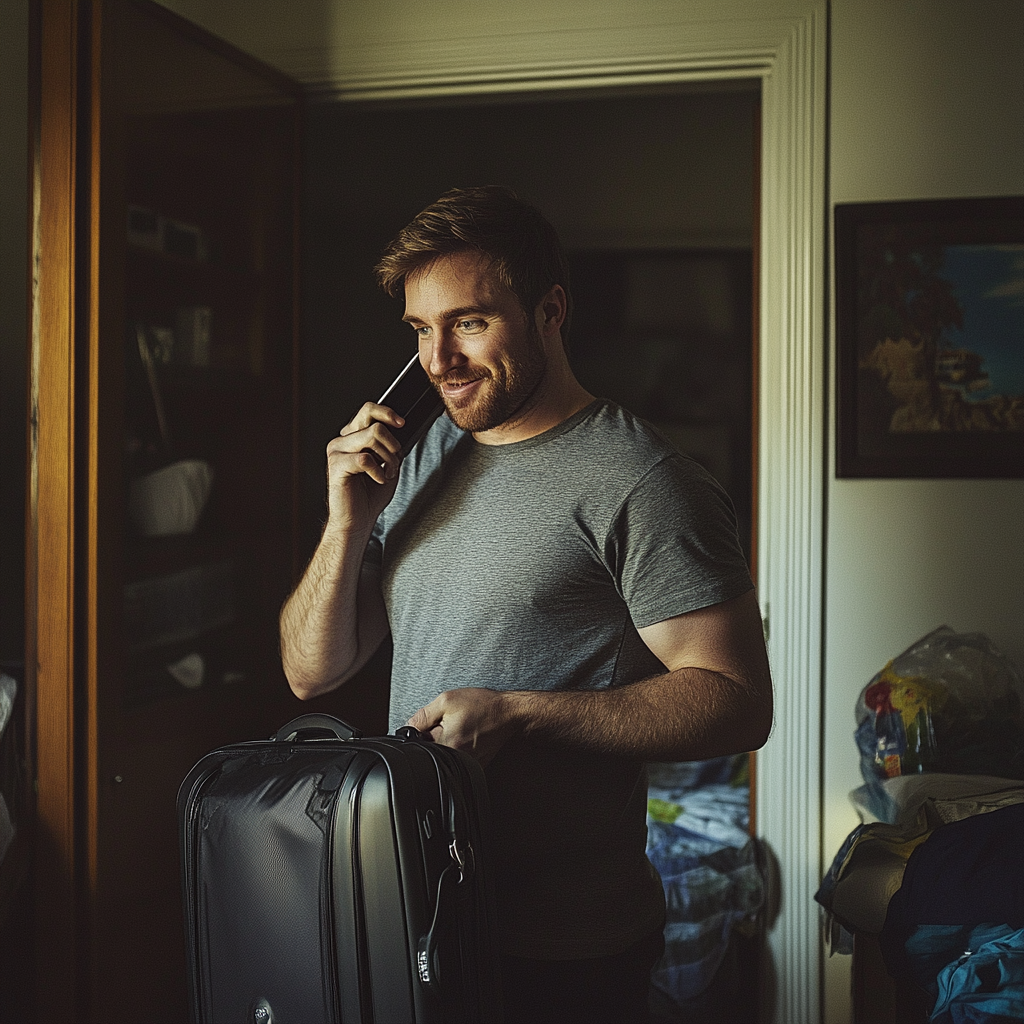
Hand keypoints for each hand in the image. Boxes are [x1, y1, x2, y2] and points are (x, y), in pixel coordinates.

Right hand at [325, 401, 404, 535]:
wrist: (357, 520)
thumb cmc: (370, 494)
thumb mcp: (388, 464)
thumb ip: (391, 446)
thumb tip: (401, 431)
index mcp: (352, 436)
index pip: (368, 410)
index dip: (387, 413)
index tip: (401, 423)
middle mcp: (342, 440)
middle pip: (372, 420)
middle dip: (392, 440)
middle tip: (395, 459)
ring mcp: (337, 451)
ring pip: (372, 436)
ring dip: (388, 457)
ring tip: (387, 473)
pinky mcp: (336, 465)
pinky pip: (365, 458)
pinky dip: (379, 471)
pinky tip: (378, 480)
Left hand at [407, 688, 521, 766]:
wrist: (508, 713)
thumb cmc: (483, 705)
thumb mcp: (447, 700)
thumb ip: (422, 715)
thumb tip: (406, 728)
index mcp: (447, 744)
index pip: (418, 743)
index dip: (422, 730)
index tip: (434, 722)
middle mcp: (457, 759)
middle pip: (430, 750)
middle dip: (434, 736)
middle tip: (450, 722)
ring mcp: (467, 765)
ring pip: (443, 754)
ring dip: (446, 741)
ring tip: (460, 728)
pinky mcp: (475, 767)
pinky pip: (456, 759)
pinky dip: (457, 747)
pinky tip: (467, 735)